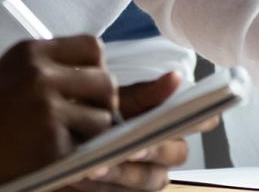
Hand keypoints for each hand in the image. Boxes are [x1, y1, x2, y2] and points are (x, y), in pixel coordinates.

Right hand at [0, 36, 120, 190]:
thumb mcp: (10, 71)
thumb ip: (49, 65)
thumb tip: (97, 72)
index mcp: (31, 52)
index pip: (93, 47)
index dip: (97, 68)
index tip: (88, 86)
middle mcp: (40, 75)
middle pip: (106, 81)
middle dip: (103, 101)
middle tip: (90, 115)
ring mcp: (46, 109)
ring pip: (102, 116)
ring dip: (92, 130)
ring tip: (69, 135)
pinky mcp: (49, 143)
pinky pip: (85, 145)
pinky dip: (76, 150)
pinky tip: (52, 150)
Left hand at [72, 72, 218, 190]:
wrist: (58, 135)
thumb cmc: (93, 114)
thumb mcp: (115, 101)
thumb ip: (146, 94)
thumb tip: (176, 77)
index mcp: (169, 125)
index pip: (200, 122)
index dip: (201, 119)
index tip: (186, 114)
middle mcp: (164, 153)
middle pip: (177, 154)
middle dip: (155, 149)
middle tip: (133, 146)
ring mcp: (146, 177)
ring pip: (152, 179)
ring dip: (126, 173)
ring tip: (98, 164)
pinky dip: (102, 186)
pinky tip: (83, 174)